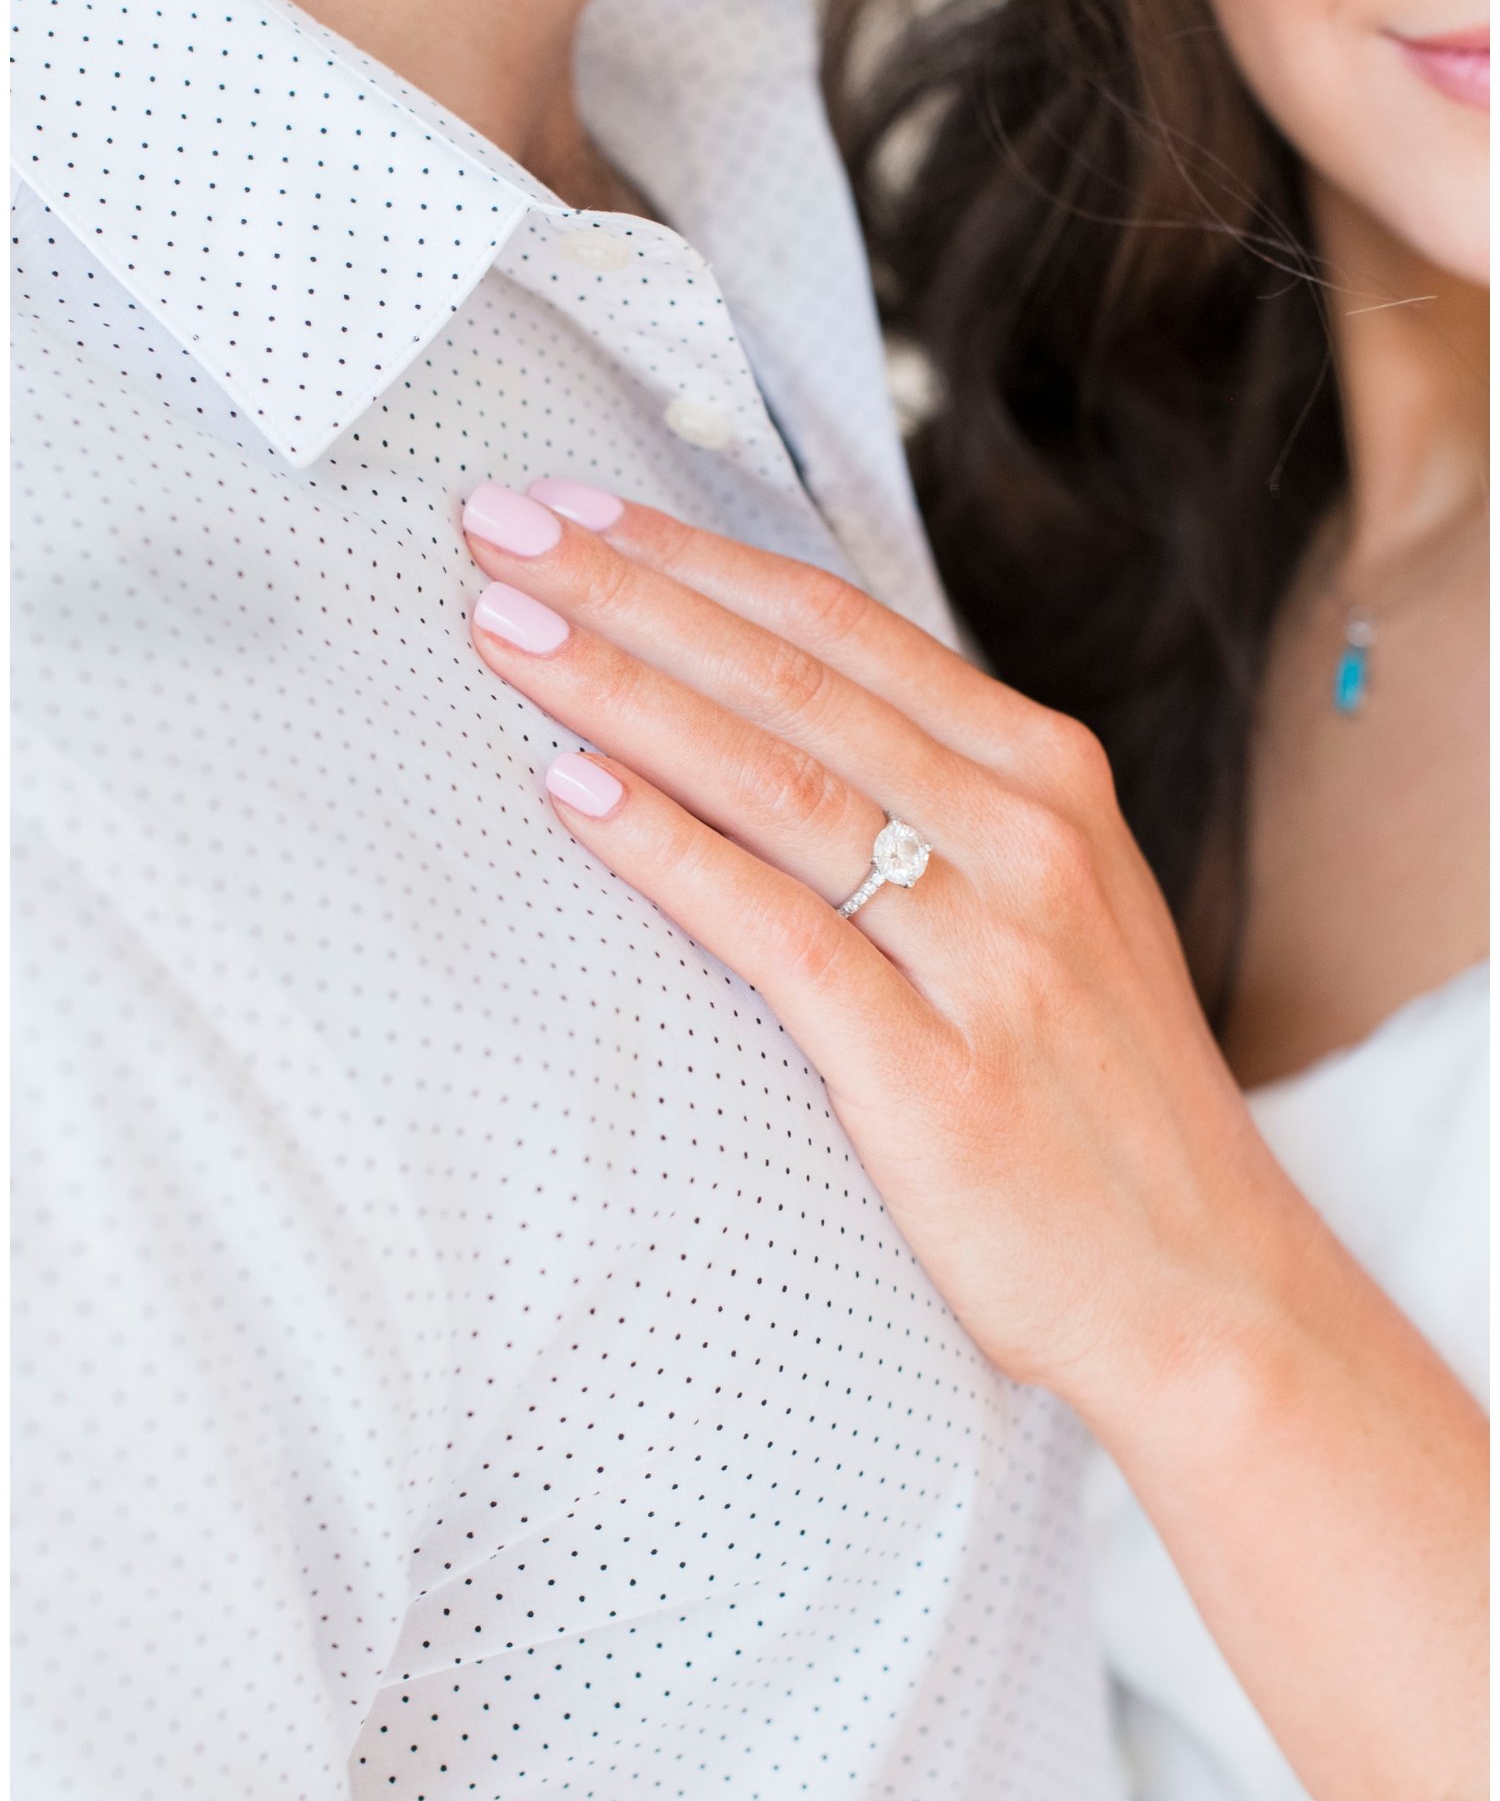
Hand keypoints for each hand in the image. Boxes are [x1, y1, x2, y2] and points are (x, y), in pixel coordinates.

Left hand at [460, 478, 1296, 1420]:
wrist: (1205, 1288)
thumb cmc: (1101, 1101)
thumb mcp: (1052, 911)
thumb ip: (940, 808)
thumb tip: (778, 726)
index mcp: (1048, 780)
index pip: (841, 631)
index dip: (699, 560)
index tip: (580, 513)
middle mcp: (1025, 836)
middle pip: (790, 678)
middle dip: (631, 592)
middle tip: (500, 529)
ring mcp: (988, 948)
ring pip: (774, 778)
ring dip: (623, 691)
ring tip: (502, 631)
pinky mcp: (936, 1071)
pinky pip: (777, 929)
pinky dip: (665, 849)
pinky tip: (569, 791)